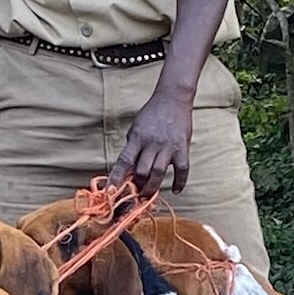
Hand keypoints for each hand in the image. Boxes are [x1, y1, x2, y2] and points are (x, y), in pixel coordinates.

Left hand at [110, 82, 194, 196]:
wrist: (173, 99)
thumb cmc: (152, 114)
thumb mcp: (136, 128)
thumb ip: (132, 147)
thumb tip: (127, 168)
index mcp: (137, 138)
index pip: (124, 161)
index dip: (117, 178)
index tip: (111, 191)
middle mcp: (152, 144)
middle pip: (142, 171)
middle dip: (137, 185)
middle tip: (135, 193)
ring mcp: (168, 147)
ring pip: (158, 173)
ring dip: (152, 187)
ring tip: (148, 195)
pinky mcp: (182, 148)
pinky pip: (182, 169)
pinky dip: (180, 182)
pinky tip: (176, 190)